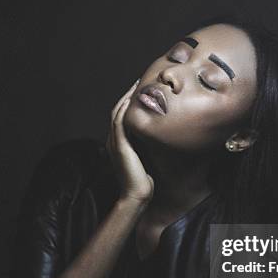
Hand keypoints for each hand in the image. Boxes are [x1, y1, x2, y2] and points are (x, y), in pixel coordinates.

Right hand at [105, 79, 153, 203]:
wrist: (136, 196)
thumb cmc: (145, 181)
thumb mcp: (147, 158)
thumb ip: (149, 146)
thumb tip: (163, 136)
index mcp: (119, 142)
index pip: (122, 116)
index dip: (130, 101)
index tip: (142, 90)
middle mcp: (114, 140)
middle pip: (118, 110)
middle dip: (128, 94)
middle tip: (139, 81)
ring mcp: (115, 142)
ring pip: (117, 112)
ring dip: (126, 96)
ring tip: (137, 84)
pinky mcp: (119, 146)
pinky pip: (119, 122)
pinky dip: (124, 108)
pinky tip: (132, 99)